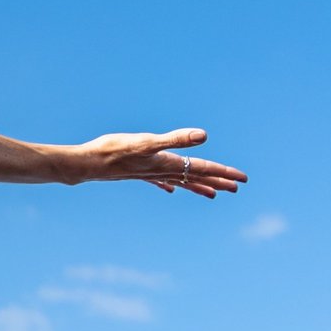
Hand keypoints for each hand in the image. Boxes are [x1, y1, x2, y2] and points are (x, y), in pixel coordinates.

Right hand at [74, 128, 247, 197]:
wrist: (87, 164)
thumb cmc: (113, 151)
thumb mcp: (146, 141)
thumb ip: (175, 138)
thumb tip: (203, 136)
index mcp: (168, 162)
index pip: (202, 167)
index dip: (223, 172)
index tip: (243, 179)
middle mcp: (162, 170)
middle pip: (195, 177)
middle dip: (217, 181)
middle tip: (237, 188)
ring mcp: (149, 173)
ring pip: (180, 181)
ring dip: (197, 186)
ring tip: (213, 194)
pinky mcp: (137, 172)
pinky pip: (160, 181)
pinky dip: (169, 185)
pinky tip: (171, 190)